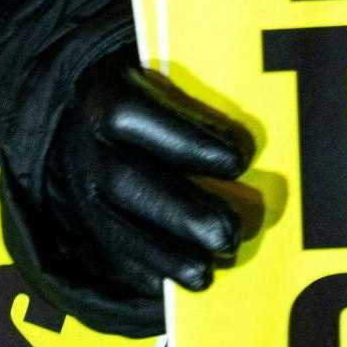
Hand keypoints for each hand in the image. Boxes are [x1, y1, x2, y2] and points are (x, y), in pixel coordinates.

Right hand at [21, 54, 252, 297]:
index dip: (187, 141)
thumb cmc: (154, 81)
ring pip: (113, 226)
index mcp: (106, 91)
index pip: (134, 115)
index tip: (240, 159)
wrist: (89, 100)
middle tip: (229, 233)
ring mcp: (81, 184)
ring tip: (208, 269)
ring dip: (163, 254)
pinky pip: (109, 251)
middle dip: (180, 213)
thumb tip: (265, 100)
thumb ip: (202, 81)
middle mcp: (87, 142)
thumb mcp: (167, 63)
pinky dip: (146, 272)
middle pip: (124, 182)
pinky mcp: (87, 217)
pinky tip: (182, 283)